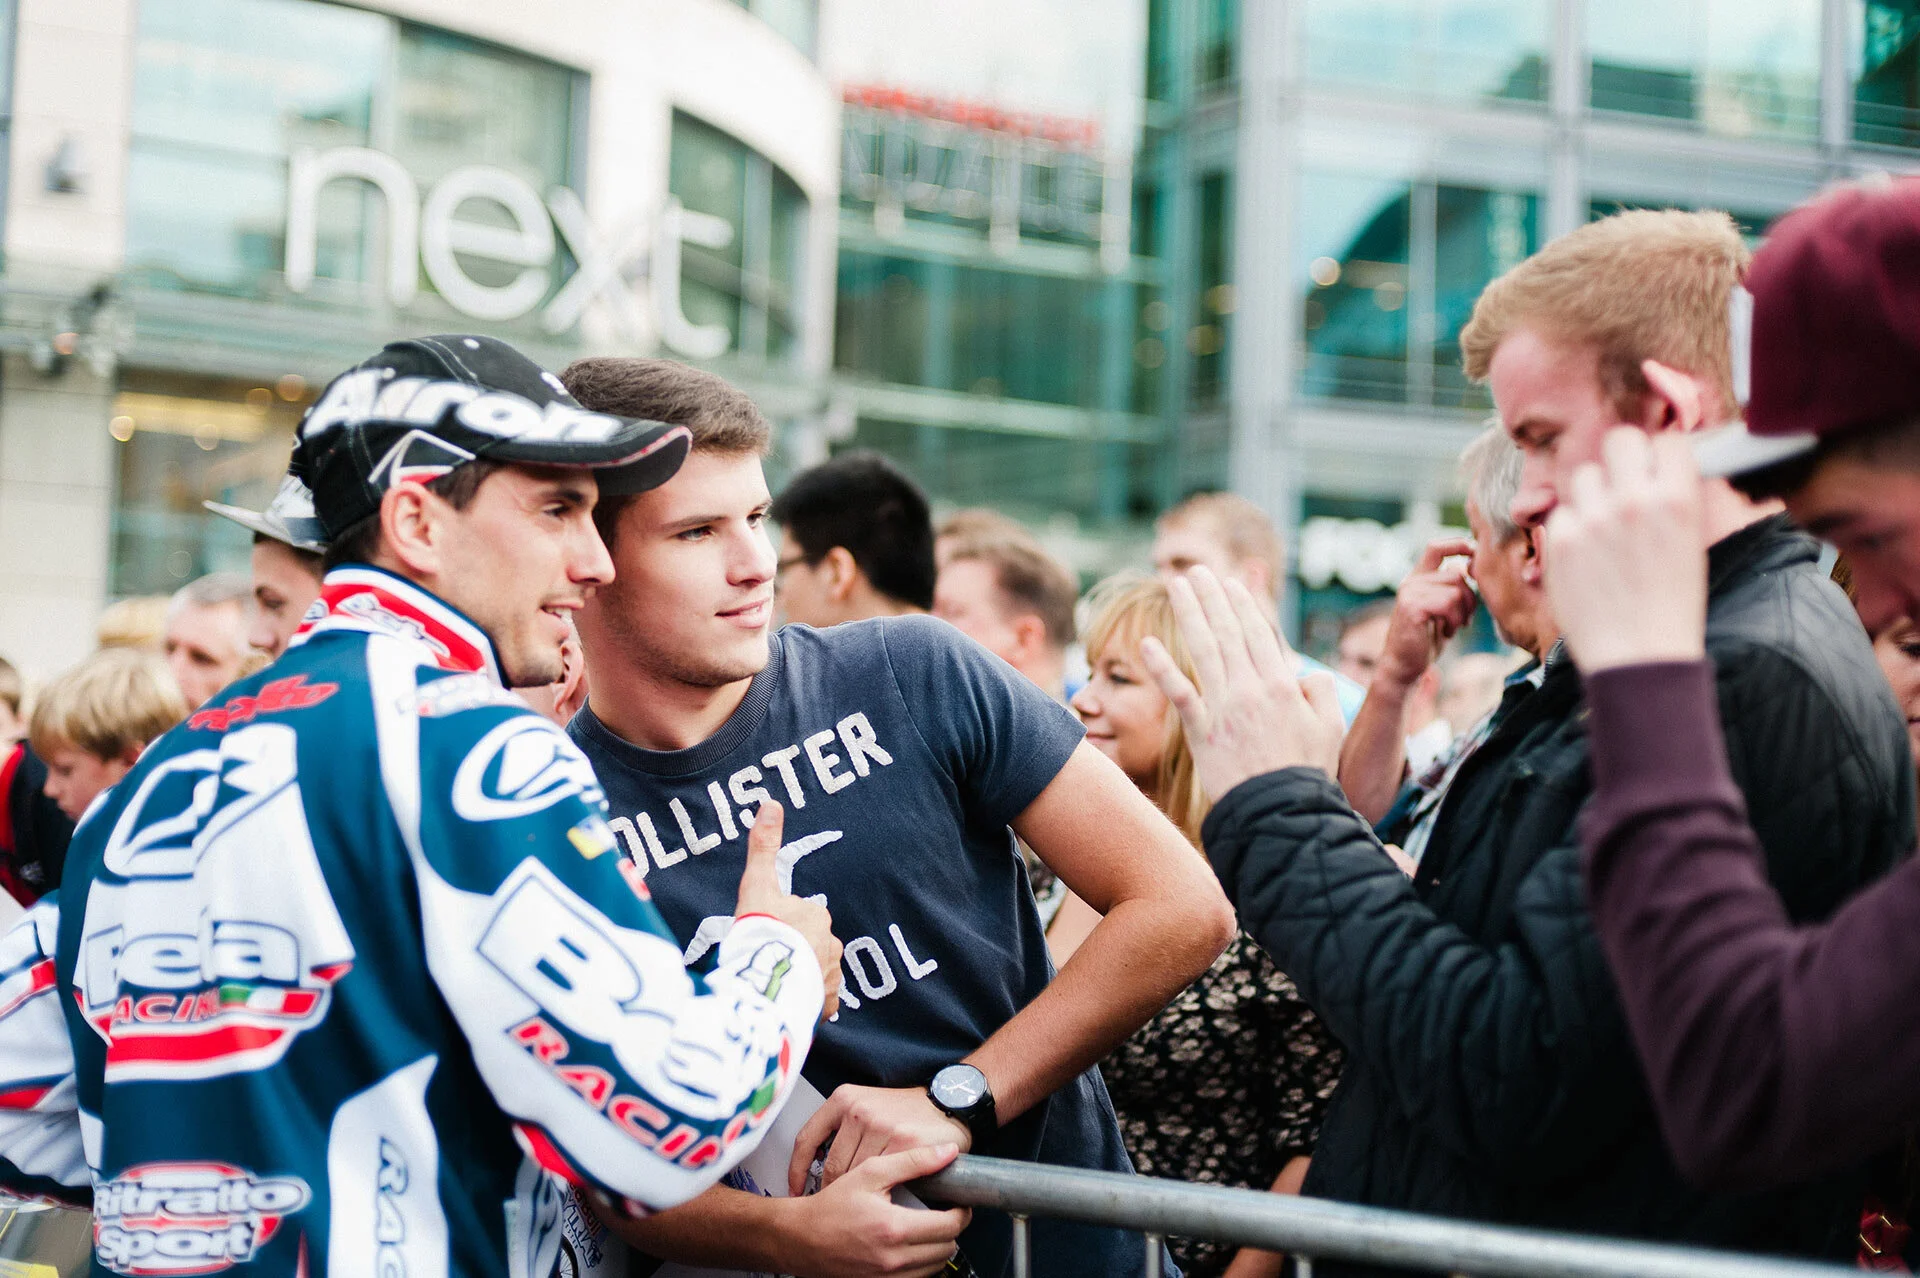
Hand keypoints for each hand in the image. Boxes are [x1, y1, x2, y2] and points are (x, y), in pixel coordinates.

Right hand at [734, 800, 842, 1021]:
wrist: (765, 986)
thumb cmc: (760, 931)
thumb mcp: (756, 885)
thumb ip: (763, 846)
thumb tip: (770, 802)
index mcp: (817, 914)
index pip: (797, 916)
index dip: (776, 924)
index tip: (762, 934)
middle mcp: (832, 944)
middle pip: (806, 944)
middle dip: (789, 952)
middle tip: (763, 961)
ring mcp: (831, 977)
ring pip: (812, 973)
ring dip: (796, 978)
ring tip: (771, 985)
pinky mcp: (827, 1006)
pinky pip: (816, 1001)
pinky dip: (802, 1002)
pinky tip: (783, 1003)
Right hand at [782, 1143, 970, 1277]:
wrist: (801, 1237)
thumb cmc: (831, 1206)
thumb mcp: (871, 1172)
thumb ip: (913, 1161)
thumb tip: (947, 1153)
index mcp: (894, 1228)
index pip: (950, 1226)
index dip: (961, 1212)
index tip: (959, 1202)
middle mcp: (893, 1259)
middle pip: (948, 1250)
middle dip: (951, 1229)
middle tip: (943, 1212)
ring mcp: (887, 1277)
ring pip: (935, 1267)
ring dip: (937, 1247)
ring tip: (926, 1227)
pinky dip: (921, 1263)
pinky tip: (910, 1244)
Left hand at [789, 1084, 971, 1194]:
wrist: (949, 1103)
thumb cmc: (907, 1112)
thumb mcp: (866, 1105)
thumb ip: (843, 1130)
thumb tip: (816, 1166)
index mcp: (844, 1098)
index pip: (808, 1138)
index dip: (798, 1170)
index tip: (795, 1189)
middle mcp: (859, 1110)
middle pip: (832, 1164)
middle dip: (833, 1189)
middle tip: (837, 1204)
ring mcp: (881, 1127)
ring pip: (856, 1175)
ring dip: (858, 1194)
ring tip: (859, 1207)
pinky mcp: (904, 1144)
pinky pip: (883, 1179)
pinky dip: (882, 1193)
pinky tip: (883, 1200)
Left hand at [1140, 568, 1345, 797]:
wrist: (1281, 813)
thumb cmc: (1308, 774)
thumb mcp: (1331, 728)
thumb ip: (1318, 692)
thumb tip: (1301, 674)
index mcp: (1282, 685)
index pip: (1258, 633)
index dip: (1242, 605)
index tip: (1230, 584)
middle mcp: (1250, 689)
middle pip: (1227, 632)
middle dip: (1211, 597)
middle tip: (1197, 572)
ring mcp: (1223, 708)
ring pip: (1202, 649)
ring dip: (1188, 613)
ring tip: (1176, 585)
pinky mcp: (1200, 731)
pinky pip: (1177, 692)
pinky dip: (1161, 666)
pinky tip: (1146, 643)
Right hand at [1375, 538, 1477, 690]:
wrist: (1403, 666)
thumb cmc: (1426, 640)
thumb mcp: (1441, 609)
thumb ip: (1451, 588)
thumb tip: (1470, 566)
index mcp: (1417, 578)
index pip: (1436, 547)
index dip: (1457, 544)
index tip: (1474, 553)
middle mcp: (1411, 581)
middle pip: (1456, 574)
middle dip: (1469, 599)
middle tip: (1464, 620)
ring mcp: (1410, 592)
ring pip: (1456, 589)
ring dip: (1462, 613)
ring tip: (1452, 627)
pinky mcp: (1412, 606)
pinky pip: (1448, 603)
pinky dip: (1454, 620)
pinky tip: (1446, 633)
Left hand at [1542, 428, 1707, 672]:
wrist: (1639, 657)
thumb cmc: (1672, 605)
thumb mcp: (1691, 542)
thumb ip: (1673, 498)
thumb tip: (1659, 465)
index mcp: (1678, 499)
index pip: (1667, 440)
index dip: (1661, 456)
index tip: (1657, 470)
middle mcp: (1634, 500)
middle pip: (1620, 440)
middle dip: (1623, 458)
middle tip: (1625, 486)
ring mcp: (1593, 519)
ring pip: (1585, 475)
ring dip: (1594, 494)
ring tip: (1605, 530)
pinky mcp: (1560, 541)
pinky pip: (1562, 514)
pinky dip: (1571, 529)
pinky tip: (1587, 558)